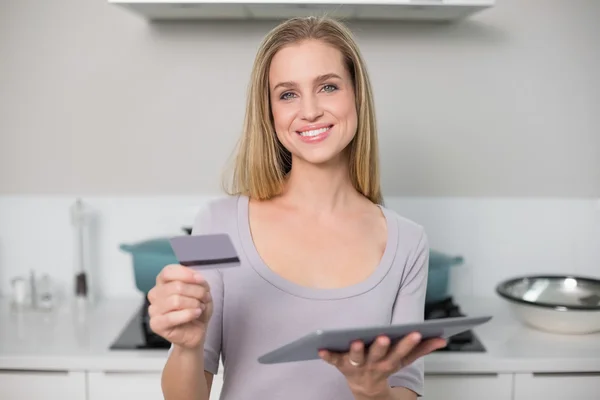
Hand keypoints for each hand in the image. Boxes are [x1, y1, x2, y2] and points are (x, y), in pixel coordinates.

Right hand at [147, 264, 212, 349]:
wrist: (196, 330)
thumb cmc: (196, 309)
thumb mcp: (202, 290)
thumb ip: (198, 281)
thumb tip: (196, 278)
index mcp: (163, 282)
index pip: (168, 271)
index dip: (186, 274)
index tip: (200, 280)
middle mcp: (155, 294)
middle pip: (176, 286)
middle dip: (196, 292)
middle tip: (205, 298)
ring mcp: (153, 309)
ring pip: (175, 301)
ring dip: (194, 303)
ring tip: (200, 307)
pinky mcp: (156, 324)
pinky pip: (172, 317)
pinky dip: (189, 314)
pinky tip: (196, 314)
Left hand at [318, 333, 446, 395]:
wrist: (366, 388)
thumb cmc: (385, 366)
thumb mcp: (405, 360)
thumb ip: (422, 348)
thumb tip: (443, 339)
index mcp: (390, 362)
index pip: (402, 352)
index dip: (409, 343)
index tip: (416, 332)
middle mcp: (374, 366)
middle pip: (379, 356)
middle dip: (382, 347)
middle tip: (384, 337)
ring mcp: (357, 367)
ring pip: (356, 359)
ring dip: (356, 351)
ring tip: (355, 340)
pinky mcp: (341, 366)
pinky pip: (332, 360)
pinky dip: (326, 356)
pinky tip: (320, 349)